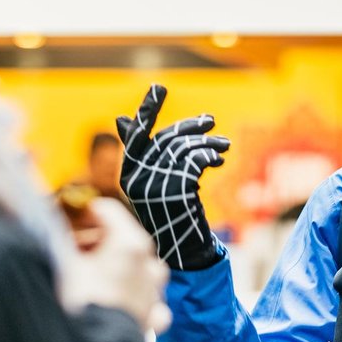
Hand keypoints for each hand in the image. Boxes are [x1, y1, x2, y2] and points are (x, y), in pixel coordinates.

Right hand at [61, 197, 171, 332]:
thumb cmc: (77, 305)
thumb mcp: (60, 262)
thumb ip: (55, 235)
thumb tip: (44, 220)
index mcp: (129, 242)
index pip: (107, 210)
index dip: (83, 213)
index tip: (68, 222)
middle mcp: (147, 263)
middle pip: (123, 237)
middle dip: (96, 241)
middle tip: (71, 251)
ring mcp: (153, 291)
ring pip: (140, 266)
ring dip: (118, 266)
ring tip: (94, 276)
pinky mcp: (153, 318)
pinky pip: (149, 299)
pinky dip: (135, 296)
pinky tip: (118, 301)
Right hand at [116, 83, 229, 269]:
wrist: (184, 253)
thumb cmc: (169, 217)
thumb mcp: (154, 183)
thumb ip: (146, 155)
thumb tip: (119, 119)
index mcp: (129, 176)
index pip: (136, 136)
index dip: (147, 111)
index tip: (159, 88)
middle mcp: (138, 179)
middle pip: (166, 139)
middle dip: (190, 127)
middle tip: (210, 121)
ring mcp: (156, 185)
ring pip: (184, 149)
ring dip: (206, 143)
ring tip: (222, 147)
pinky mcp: (177, 191)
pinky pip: (195, 160)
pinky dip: (209, 155)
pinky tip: (218, 159)